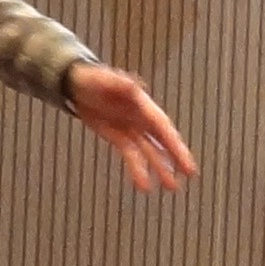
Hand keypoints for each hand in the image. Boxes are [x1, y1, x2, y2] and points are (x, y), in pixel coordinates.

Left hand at [68, 64, 197, 191]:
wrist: (75, 85)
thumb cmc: (90, 78)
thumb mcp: (102, 79)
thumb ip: (118, 83)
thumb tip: (134, 85)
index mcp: (141, 103)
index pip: (161, 126)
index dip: (174, 143)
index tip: (185, 158)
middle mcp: (141, 117)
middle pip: (162, 139)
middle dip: (176, 157)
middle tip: (190, 174)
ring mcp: (132, 128)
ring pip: (150, 151)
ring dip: (160, 168)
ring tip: (171, 187)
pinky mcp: (120, 137)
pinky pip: (132, 155)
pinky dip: (139, 169)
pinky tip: (144, 184)